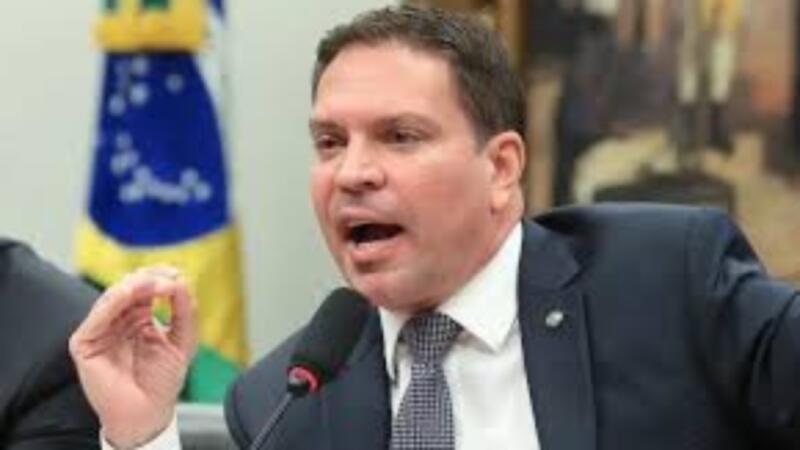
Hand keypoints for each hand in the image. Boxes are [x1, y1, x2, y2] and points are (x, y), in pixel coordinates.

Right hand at [69, 266, 196, 447]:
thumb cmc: (162, 381)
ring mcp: (100, 330)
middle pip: (127, 287)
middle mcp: (117, 320)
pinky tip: (131, 293)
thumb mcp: (183, 340)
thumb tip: (180, 280)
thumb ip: (185, 311)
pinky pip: (97, 317)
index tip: (177, 275)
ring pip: (111, 297)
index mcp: (138, 317)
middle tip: (168, 279)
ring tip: (154, 284)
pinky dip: (114, 301)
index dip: (159, 277)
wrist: (148, 413)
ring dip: (134, 286)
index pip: (144, 287)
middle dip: (149, 279)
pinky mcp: (84, 343)